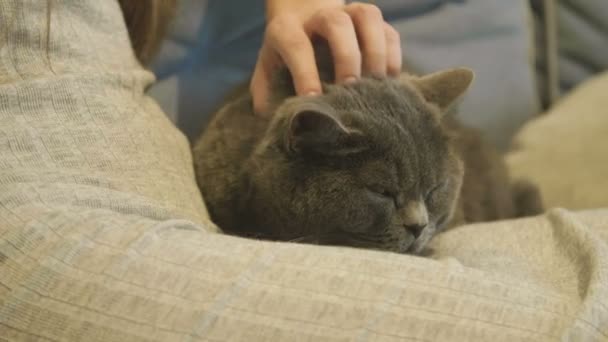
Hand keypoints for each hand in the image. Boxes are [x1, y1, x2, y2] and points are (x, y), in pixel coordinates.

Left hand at [251, 1, 401, 114]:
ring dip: (375, 52)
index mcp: (286, 29)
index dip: (305, 73)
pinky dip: (393, 57)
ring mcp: (348, 13)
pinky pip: (389, 32)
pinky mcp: (372, 23)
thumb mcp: (268, 76)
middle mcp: (318, 16)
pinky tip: (389, 82)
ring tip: (376, 85)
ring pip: (367, 18)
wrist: (303, 24)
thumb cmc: (284, 60)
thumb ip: (268, 99)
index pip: (296, 45)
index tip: (314, 100)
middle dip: (346, 56)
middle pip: (335, 22)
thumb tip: (281, 129)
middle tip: (350, 88)